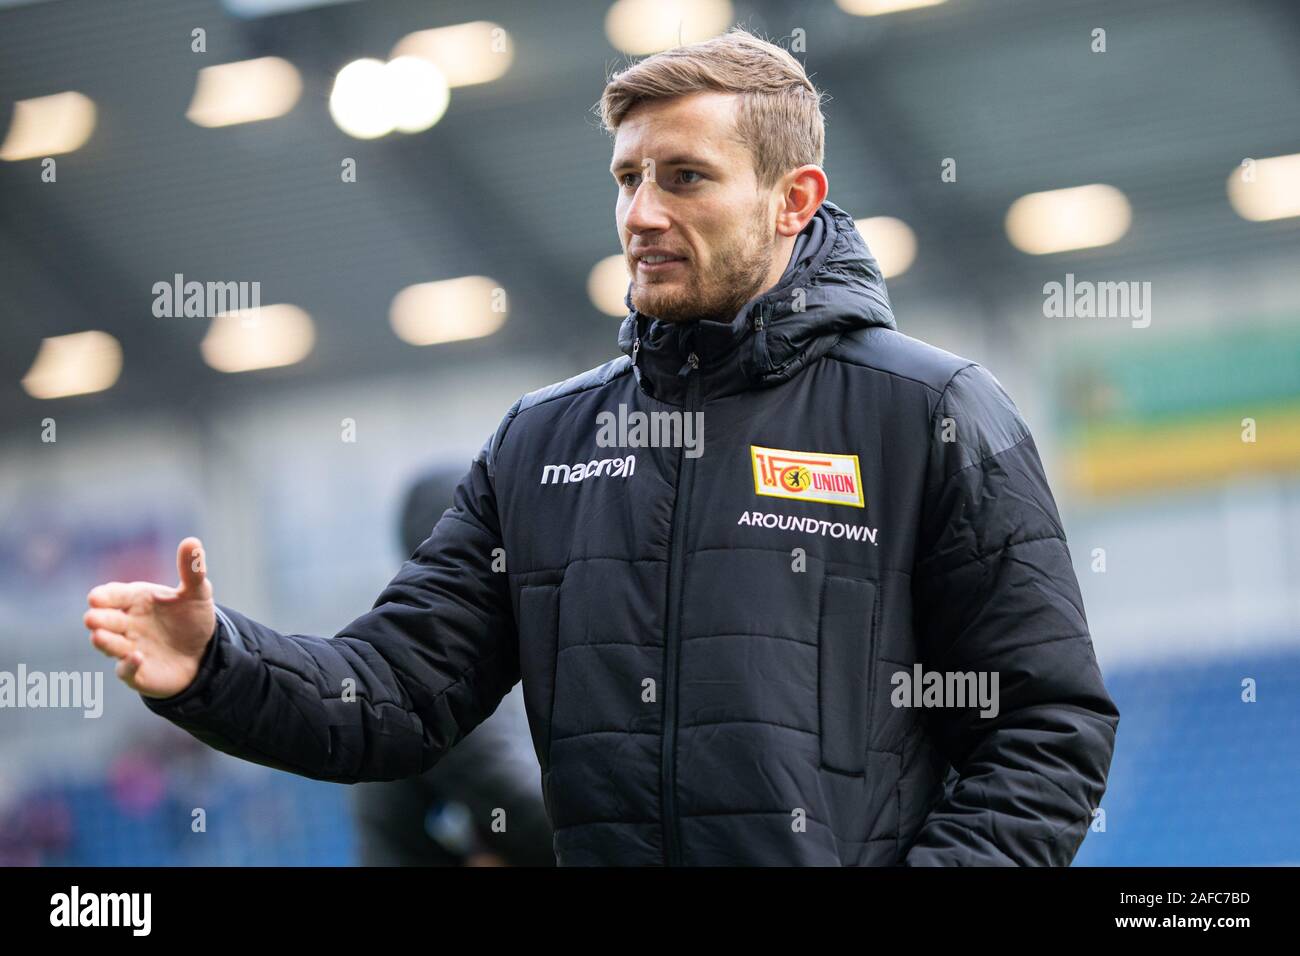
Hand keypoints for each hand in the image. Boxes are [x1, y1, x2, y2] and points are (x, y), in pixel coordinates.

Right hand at [84, 536, 217, 698]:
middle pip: (104, 619)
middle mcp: (126, 624)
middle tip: (92, 618)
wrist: (203, 652)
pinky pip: (126, 671)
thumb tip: (192, 541)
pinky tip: (135, 657)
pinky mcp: (137, 672)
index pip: (111, 595)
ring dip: (105, 642)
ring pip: (108, 644)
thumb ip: (192, 570)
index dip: (103, 596)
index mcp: (134, 600)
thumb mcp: (196, 593)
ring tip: (99, 636)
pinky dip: (128, 666)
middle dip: (98, 619)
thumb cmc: (191, 618)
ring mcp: (128, 648)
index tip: (96, 597)